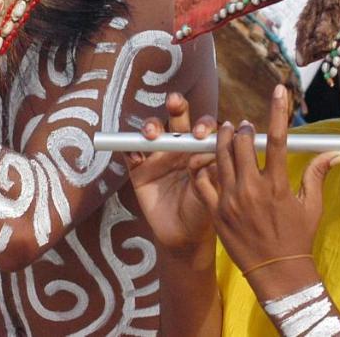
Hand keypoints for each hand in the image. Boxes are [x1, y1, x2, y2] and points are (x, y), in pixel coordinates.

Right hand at [125, 93, 218, 258]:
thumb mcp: (209, 193)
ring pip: (153, 130)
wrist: (182, 236)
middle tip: (174, 103)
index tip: (201, 134)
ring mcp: (159, 156)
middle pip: (178, 118)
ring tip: (151, 134)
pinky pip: (131, 153)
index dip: (203, 125)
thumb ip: (207, 172)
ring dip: (151, 125)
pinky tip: (135, 155)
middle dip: (177, 106)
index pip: (204, 128)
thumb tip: (203, 154)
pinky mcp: (139, 169)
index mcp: (201, 149)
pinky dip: (130, 148)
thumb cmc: (202, 211)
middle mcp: (180, 147)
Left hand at [195, 85, 339, 274]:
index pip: (277, 138)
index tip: (277, 90)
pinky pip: (202, 181)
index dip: (277, 110)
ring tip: (224, 130)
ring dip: (221, 139)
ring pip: (219, 157)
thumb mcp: (311, 205)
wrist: (277, 273)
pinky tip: (207, 158)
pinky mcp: (215, 212)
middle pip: (242, 143)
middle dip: (242, 128)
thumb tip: (335, 152)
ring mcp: (230, 200)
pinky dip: (202, 166)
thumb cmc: (297, 238)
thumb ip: (317, 174)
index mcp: (277, 184)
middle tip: (243, 124)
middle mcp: (252, 189)